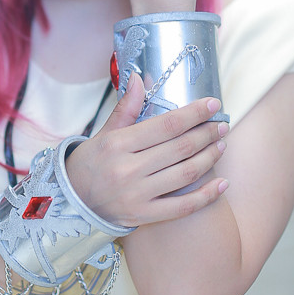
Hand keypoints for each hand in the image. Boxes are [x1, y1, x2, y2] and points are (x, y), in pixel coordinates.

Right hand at [66, 73, 227, 226]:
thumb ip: (125, 108)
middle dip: (206, 134)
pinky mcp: (143, 216)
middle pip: (180, 148)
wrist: (71, 203)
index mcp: (118, 144)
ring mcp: (137, 195)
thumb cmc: (89, 164)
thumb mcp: (103, 134)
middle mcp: (128, 169)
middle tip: (221, 125)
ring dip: (209, 158)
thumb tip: (138, 77)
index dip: (194, 113)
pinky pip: (183, 207)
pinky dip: (207, 195)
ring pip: (186, 174)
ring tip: (221, 145)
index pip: (166, 125)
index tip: (213, 104)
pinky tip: (222, 183)